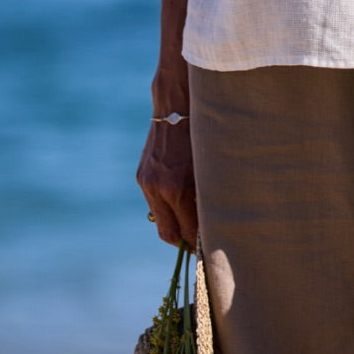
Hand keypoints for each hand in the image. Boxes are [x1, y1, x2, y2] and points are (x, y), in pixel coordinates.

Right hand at [137, 117, 198, 247]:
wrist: (177, 105)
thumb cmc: (204, 133)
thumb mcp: (211, 167)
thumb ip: (209, 196)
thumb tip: (212, 225)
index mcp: (177, 188)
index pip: (186, 233)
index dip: (198, 244)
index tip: (210, 248)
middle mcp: (158, 189)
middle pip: (168, 235)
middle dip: (184, 242)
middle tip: (200, 243)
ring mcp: (146, 182)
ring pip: (160, 220)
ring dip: (175, 223)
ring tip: (193, 219)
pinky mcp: (141, 175)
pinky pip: (154, 202)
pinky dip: (167, 205)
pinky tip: (181, 197)